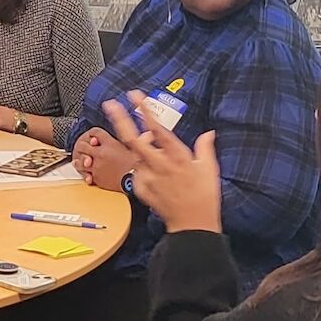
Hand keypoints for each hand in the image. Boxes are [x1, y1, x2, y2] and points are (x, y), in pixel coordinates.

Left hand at [71, 127, 135, 191]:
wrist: (135, 182)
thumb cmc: (139, 167)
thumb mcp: (139, 149)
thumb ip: (140, 141)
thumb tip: (148, 135)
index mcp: (111, 143)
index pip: (95, 132)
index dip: (92, 134)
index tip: (92, 136)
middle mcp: (101, 153)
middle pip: (82, 145)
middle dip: (82, 146)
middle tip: (83, 148)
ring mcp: (97, 165)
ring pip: (80, 161)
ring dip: (79, 161)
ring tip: (79, 161)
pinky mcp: (96, 177)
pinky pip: (86, 174)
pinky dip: (86, 174)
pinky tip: (87, 174)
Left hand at [104, 91, 221, 233]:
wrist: (192, 225)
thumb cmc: (203, 197)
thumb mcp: (209, 169)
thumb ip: (205, 148)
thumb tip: (208, 133)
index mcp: (177, 156)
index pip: (157, 128)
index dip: (144, 110)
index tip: (135, 96)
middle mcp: (159, 165)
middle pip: (133, 139)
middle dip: (120, 120)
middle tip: (110, 105)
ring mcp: (147, 177)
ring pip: (134, 154)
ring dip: (138, 146)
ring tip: (149, 144)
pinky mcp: (141, 189)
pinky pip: (137, 172)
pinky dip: (143, 166)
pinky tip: (156, 171)